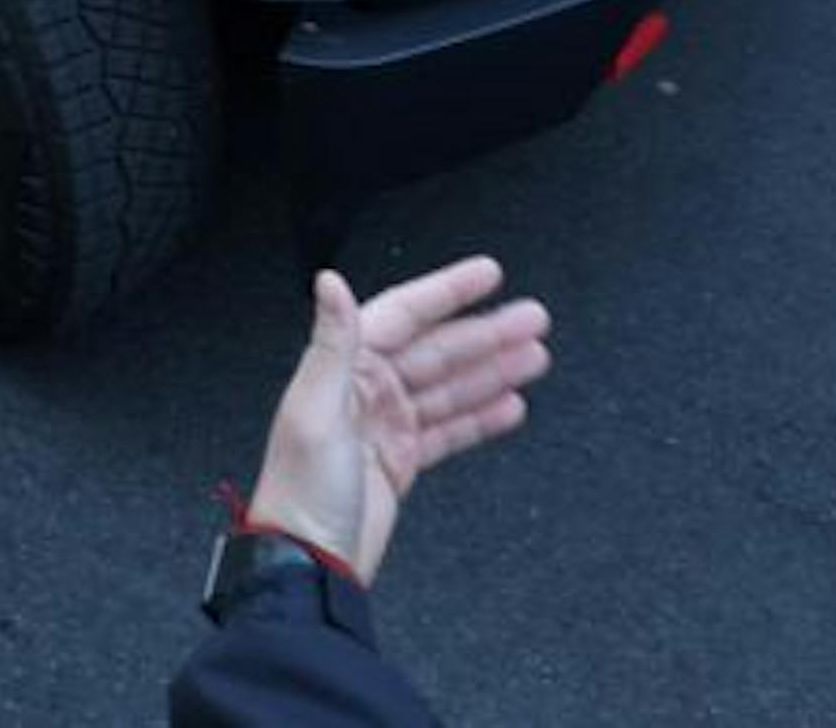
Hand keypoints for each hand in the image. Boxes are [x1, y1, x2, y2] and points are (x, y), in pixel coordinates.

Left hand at [241, 256, 550, 590]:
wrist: (307, 561)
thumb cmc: (300, 489)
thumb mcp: (315, 410)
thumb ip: (332, 343)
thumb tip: (330, 281)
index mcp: (344, 369)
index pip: (404, 315)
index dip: (448, 292)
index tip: (488, 274)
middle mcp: (365, 390)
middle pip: (438, 350)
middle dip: (487, 332)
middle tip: (534, 319)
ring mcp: (386, 425)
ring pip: (450, 387)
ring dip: (493, 369)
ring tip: (535, 355)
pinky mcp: (400, 460)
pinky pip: (449, 429)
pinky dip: (481, 416)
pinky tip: (510, 405)